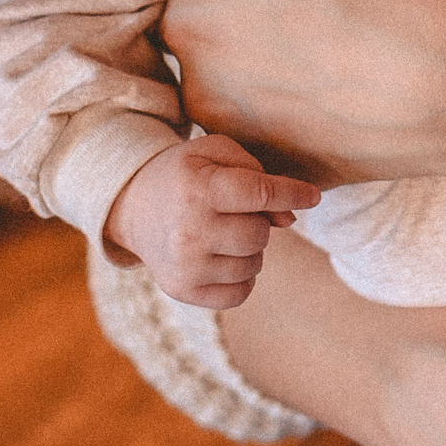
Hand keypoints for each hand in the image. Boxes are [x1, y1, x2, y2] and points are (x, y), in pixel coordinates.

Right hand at [102, 134, 319, 309]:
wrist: (132, 206)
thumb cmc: (184, 175)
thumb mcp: (213, 152)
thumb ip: (257, 172)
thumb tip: (289, 219)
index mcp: (197, 189)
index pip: (261, 194)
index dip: (293, 194)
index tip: (313, 196)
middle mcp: (189, 231)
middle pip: (259, 234)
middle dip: (260, 221)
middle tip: (237, 211)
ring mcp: (186, 267)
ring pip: (253, 265)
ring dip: (250, 249)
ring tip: (224, 232)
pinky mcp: (184, 291)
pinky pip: (240, 293)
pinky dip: (243, 276)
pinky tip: (222, 257)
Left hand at [160, 0, 445, 183]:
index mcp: (192, 22)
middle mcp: (205, 93)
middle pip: (219, 46)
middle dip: (258, 27)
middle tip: (325, 3)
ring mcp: (254, 144)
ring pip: (253, 95)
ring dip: (282, 76)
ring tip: (344, 47)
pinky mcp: (301, 178)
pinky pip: (292, 143)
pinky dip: (316, 121)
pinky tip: (359, 92)